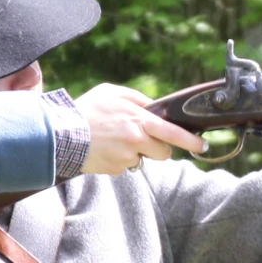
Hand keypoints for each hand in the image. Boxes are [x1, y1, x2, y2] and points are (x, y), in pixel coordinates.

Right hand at [77, 83, 208, 173]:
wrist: (59, 133)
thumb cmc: (86, 109)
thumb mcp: (113, 93)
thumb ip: (138, 100)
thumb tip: (156, 107)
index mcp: (139, 120)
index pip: (174, 133)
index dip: (191, 141)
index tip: (202, 146)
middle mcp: (136, 140)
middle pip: (163, 152)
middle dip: (158, 148)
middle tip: (143, 140)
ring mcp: (126, 157)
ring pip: (142, 159)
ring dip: (135, 153)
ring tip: (114, 141)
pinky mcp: (115, 169)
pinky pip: (125, 166)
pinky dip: (118, 160)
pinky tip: (105, 149)